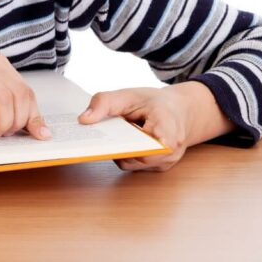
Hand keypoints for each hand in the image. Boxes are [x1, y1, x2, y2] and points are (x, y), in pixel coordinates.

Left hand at [78, 85, 192, 171]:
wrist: (178, 110)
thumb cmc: (154, 103)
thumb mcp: (128, 95)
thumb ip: (104, 103)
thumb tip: (84, 120)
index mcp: (168, 125)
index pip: (151, 145)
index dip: (131, 147)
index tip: (109, 143)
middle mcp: (171, 149)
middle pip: (137, 157)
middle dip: (115, 149)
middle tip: (94, 140)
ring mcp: (165, 161)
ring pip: (133, 164)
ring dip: (117, 152)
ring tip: (103, 139)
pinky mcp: (157, 167)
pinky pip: (134, 165)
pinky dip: (122, 155)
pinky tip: (114, 143)